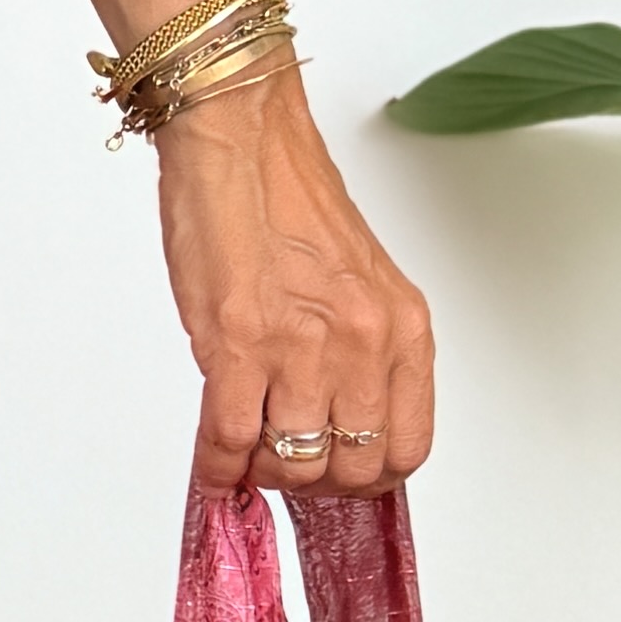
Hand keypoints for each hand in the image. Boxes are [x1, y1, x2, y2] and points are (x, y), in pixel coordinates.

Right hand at [155, 63, 434, 499]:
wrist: (241, 141)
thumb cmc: (288, 198)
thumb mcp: (358, 283)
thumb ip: (358, 352)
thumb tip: (331, 419)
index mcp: (402, 328)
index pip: (407, 447)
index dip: (367, 475)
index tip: (338, 468)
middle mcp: (361, 343)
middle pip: (350, 468)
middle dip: (313, 480)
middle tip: (284, 462)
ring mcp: (299, 348)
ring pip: (290, 463)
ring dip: (262, 470)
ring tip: (245, 449)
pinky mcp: (236, 344)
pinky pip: (229, 440)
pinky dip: (217, 466)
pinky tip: (213, 461)